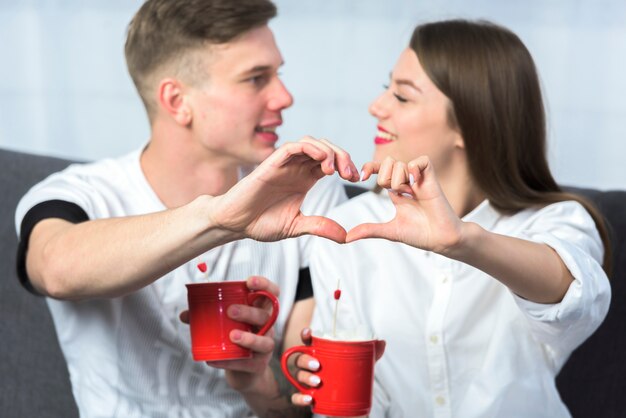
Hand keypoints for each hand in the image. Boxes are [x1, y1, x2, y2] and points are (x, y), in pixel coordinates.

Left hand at [179, 276, 279, 392]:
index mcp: (260, 311)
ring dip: (249, 338)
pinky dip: (231, 362)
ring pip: (265, 340)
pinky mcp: (259, 365)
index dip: (264, 285)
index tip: (249, 282)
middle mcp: (267, 327)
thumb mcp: (225, 325)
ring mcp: (266, 346)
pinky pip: (249, 363)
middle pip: (265, 315)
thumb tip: (184, 314)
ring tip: (232, 336)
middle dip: (249, 311)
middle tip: (230, 311)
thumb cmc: (235, 341)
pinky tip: (216, 360)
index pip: (272, 294)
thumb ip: (206, 318)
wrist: (243, 372)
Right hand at [210, 137, 359, 243]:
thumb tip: (345, 237)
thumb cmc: (261, 222)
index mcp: (305, 179)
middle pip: (326, 149)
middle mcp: (296, 168)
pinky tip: (321, 160)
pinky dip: (310, 148)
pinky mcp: (271, 163)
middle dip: (343, 157)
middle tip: (351, 174)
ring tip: (335, 169)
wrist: (235, 223)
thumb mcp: (297, 226)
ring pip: (312, 143)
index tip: (356, 179)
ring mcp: (284, 164)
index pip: (331, 163)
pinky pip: (293, 147)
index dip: (347, 166)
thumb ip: (320, 227)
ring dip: (328, 151)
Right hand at [290, 328, 386, 406]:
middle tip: (317, 365)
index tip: (308, 333)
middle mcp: (310, 368)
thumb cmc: (350, 380)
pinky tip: (309, 398)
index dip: (305, 336)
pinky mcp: (307, 398)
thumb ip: (370, 355)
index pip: (308, 342)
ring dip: (305, 377)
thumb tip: (382, 342)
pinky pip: (297, 397)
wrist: (350, 408)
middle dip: (306, 360)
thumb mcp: (361, 367)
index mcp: (320, 355)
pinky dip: (300, 397)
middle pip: (301, 359)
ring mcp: (307, 383)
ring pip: (299, 376)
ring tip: (317, 382)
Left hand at [347, 156, 464, 253]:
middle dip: (383, 177)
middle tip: (394, 193)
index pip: (380, 169)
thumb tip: (346, 237)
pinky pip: (421, 161)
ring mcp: (420, 179)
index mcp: (397, 191)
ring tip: (408, 194)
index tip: (360, 178)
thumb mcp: (390, 231)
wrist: (441, 240)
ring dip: (397, 180)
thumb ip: (369, 230)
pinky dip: (413, 170)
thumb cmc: (420, 235)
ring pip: (399, 163)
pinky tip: (414, 184)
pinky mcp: (432, 179)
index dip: (369, 168)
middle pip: (387, 162)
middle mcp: (407, 182)